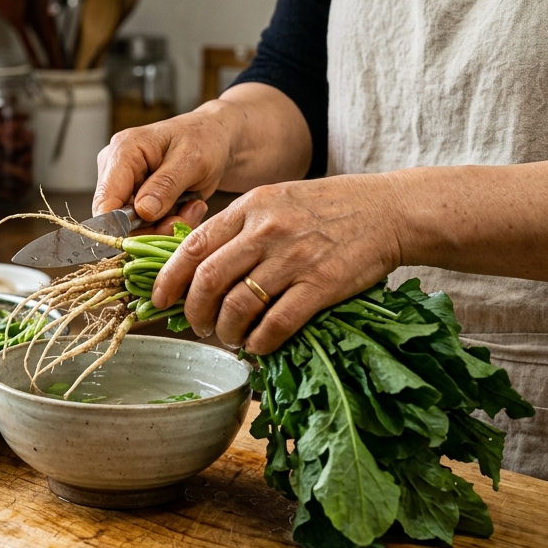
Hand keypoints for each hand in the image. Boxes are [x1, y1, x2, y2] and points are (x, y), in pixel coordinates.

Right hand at [93, 101, 240, 223]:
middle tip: (185, 218)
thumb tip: (143, 212)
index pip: (105, 200)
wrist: (214, 138)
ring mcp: (123, 186)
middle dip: (153, 227)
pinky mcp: (134, 199)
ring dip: (165, 226)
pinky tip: (187, 207)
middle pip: (118, 220)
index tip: (153, 236)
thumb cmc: (204, 139)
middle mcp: (115, 169)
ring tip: (192, 208)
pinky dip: (168, 223)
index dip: (120, 227)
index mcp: (123, 151)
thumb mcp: (192, 160)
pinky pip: (145, 225)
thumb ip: (166, 185)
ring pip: (134, 227)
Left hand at [150, 174, 406, 353]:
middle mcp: (266, 231)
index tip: (159, 300)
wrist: (389, 209)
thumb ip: (239, 228)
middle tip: (198, 325)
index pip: (192, 246)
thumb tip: (197, 267)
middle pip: (208, 280)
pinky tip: (258, 346)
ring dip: (227, 331)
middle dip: (194, 311)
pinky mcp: (321, 284)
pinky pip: (277, 323)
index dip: (168, 279)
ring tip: (230, 337)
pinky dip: (260, 342)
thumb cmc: (327, 209)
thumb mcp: (275, 201)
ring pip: (238, 305)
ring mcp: (294, 258)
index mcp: (250, 208)